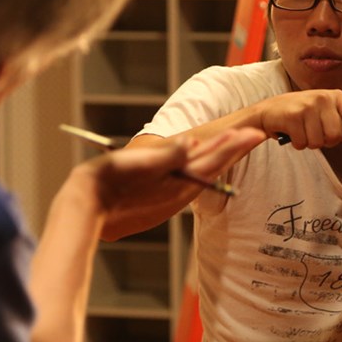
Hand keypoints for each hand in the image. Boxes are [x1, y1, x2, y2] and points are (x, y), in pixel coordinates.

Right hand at [87, 128, 265, 213]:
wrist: (85, 209)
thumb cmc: (107, 183)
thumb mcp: (138, 164)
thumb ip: (168, 155)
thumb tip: (193, 143)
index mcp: (177, 183)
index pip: (215, 160)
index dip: (235, 144)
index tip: (255, 133)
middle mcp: (178, 192)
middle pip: (214, 167)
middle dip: (234, 149)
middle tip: (256, 135)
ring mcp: (169, 199)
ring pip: (202, 174)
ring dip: (220, 158)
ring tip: (235, 144)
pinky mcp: (158, 202)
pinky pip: (187, 182)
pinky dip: (200, 169)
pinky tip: (201, 164)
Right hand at [258, 89, 341, 149]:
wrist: (268, 111)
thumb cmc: (299, 113)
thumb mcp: (325, 114)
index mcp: (334, 95)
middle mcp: (322, 98)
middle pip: (337, 134)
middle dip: (326, 141)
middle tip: (315, 133)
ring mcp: (307, 106)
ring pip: (319, 142)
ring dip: (310, 143)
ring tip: (302, 131)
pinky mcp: (293, 117)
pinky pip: (303, 143)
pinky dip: (298, 143)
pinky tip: (293, 133)